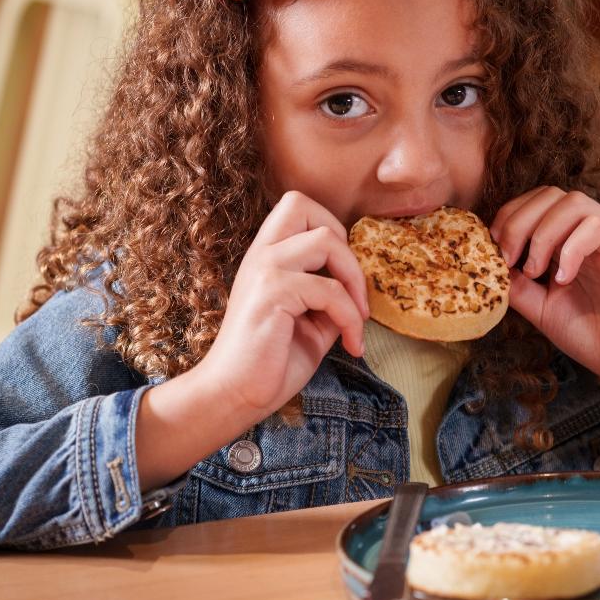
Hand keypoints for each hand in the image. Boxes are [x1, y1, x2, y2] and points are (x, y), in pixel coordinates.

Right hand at [197, 190, 368, 419]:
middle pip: (302, 203)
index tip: (343, 276)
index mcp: (267, 256)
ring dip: (355, 283)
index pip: (297, 206)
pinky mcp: (272, 293)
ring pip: (327, 241)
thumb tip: (363, 286)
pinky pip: (331, 291)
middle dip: (342, 242)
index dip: (330, 228)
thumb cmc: (272, 361)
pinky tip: (353, 345)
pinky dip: (351, 318)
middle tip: (353, 290)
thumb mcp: (313, 320)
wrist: (236, 396)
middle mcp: (261, 254)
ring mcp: (264, 269)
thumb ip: (333, 295)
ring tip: (359, 321)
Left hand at [490, 187, 599, 409]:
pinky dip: (571, 249)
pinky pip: (597, 227)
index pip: (534, 203)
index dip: (508, 218)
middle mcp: (586, 233)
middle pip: (550, 194)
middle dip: (519, 221)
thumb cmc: (589, 334)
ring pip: (574, 202)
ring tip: (535, 271)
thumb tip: (489, 263)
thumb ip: (515, 284)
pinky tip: (563, 279)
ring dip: (543, 233)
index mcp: (565, 240)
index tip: (494, 251)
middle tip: (509, 258)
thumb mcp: (540, 307)